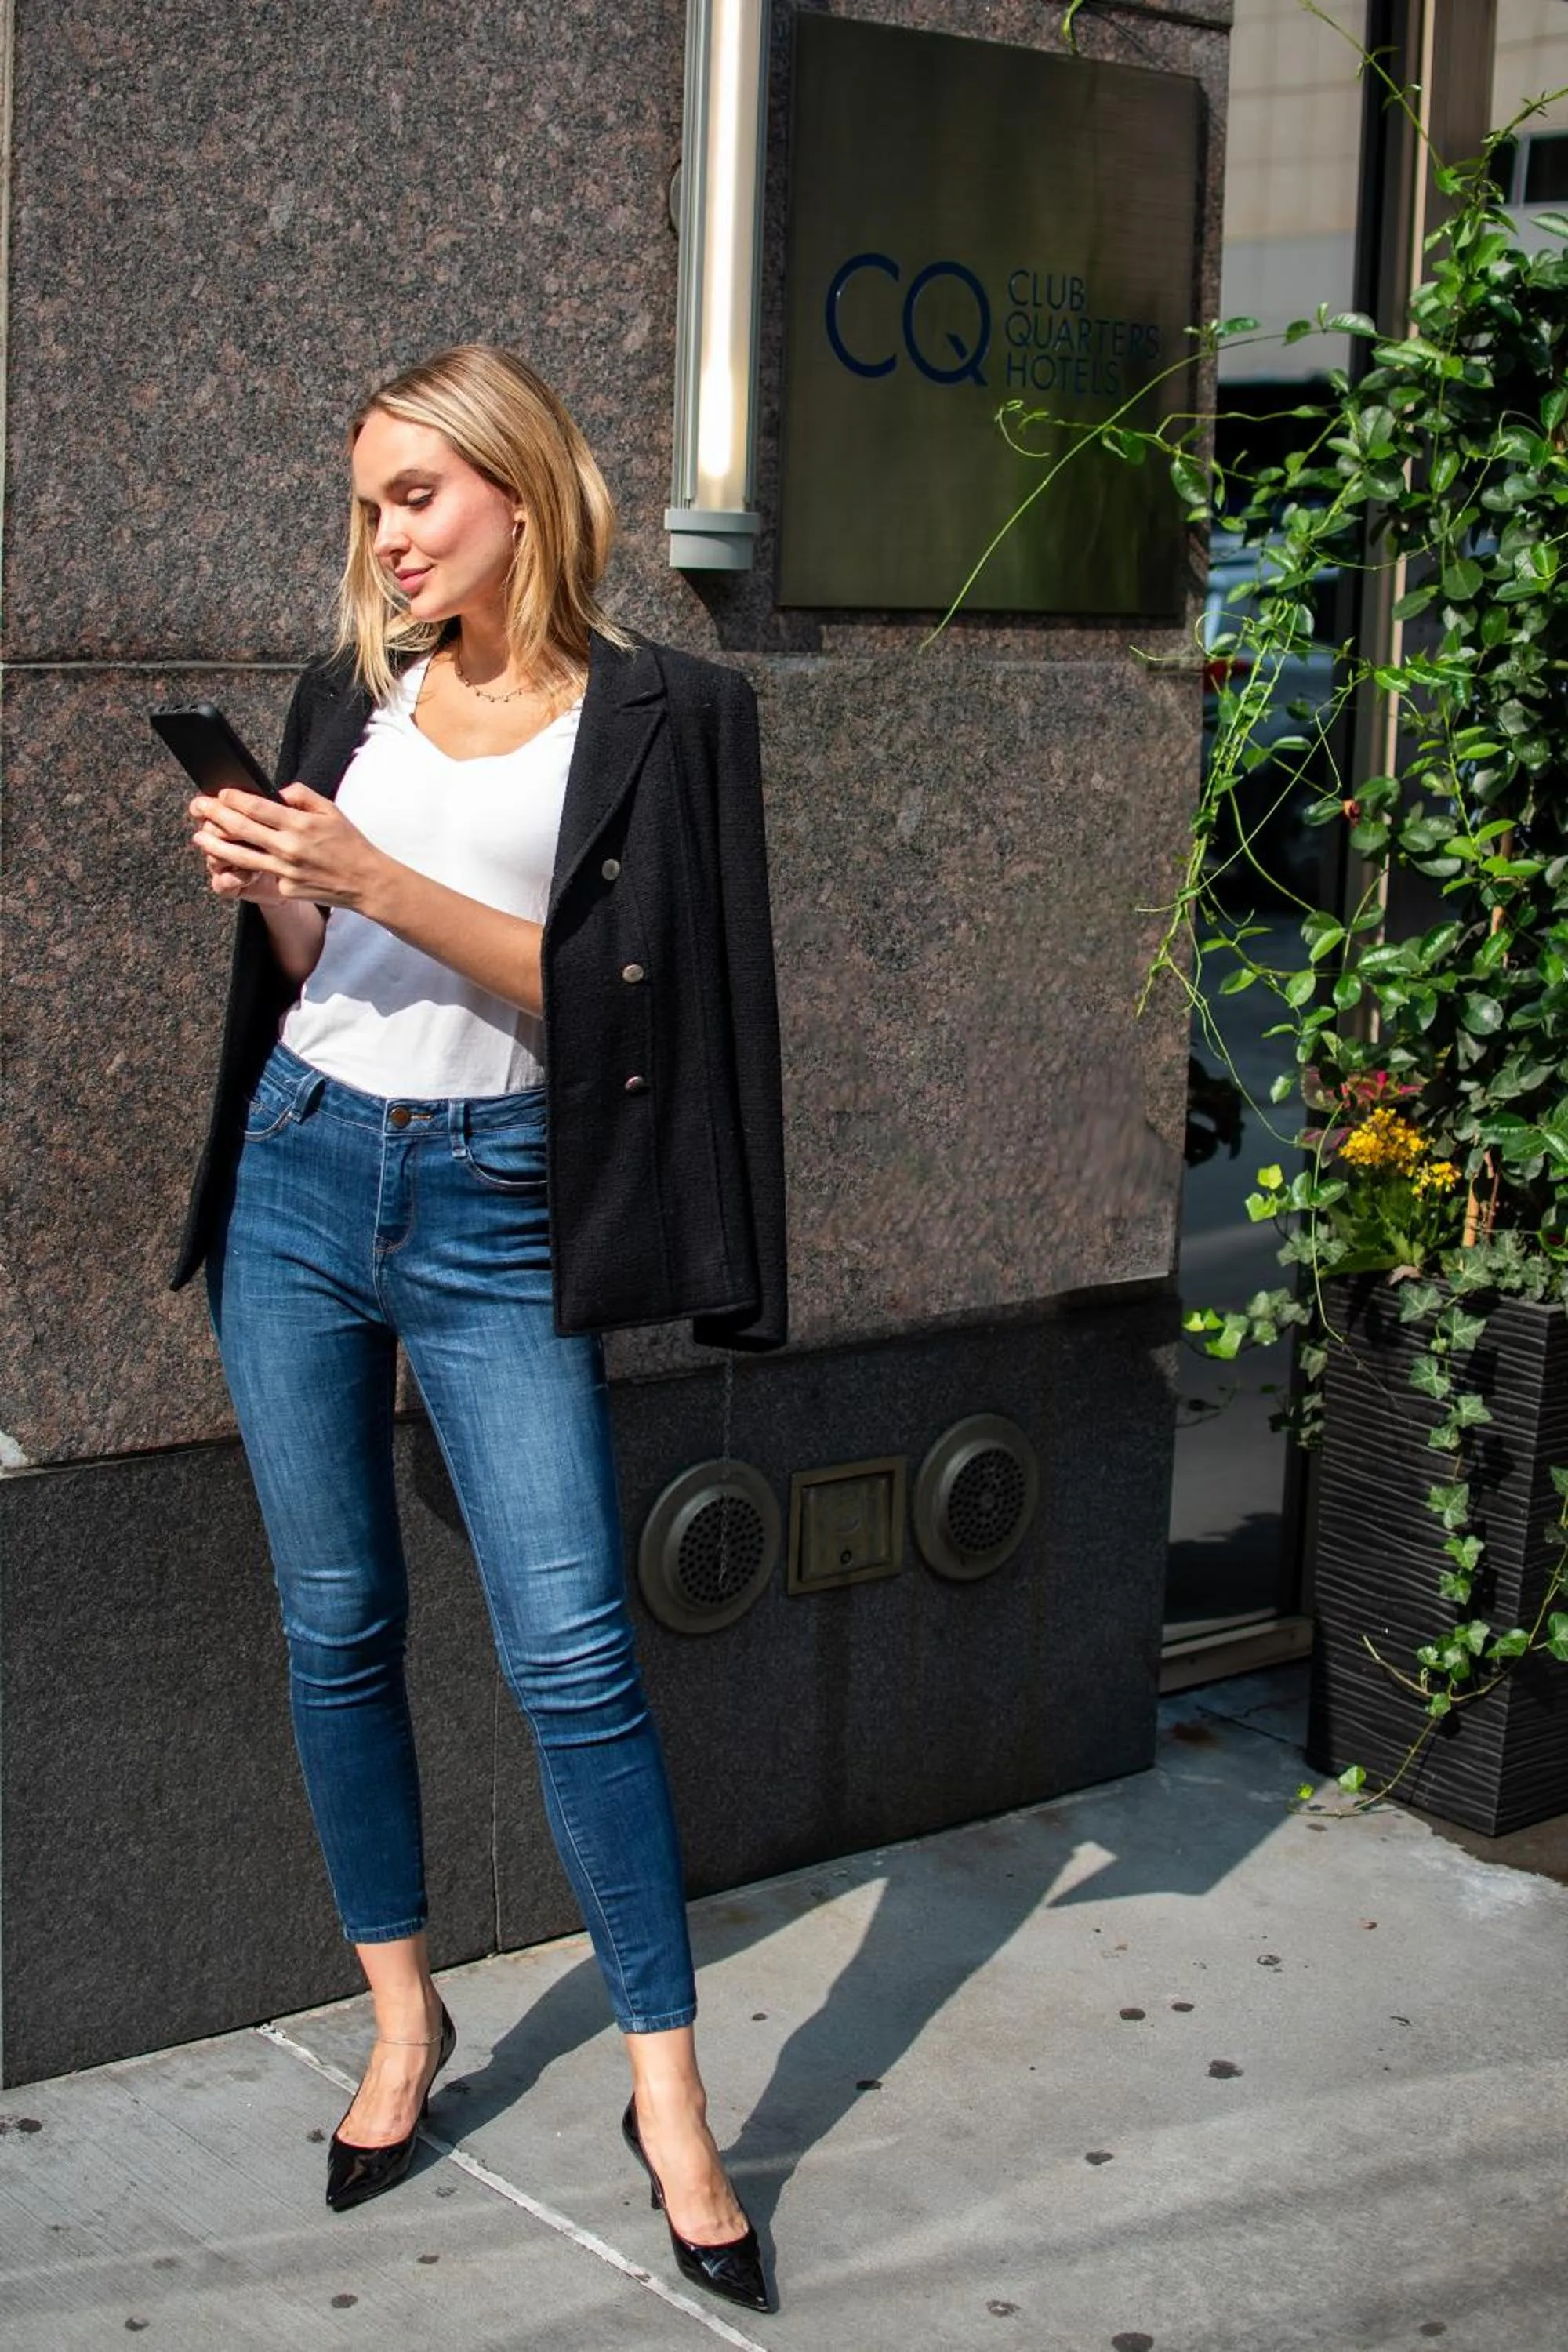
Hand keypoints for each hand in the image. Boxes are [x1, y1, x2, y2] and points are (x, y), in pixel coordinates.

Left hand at [189, 785, 388, 912]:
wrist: (366, 882)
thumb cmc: (349, 844)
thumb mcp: (330, 810)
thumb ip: (301, 796)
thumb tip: (275, 792)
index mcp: (300, 824)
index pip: (257, 807)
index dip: (234, 799)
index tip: (221, 793)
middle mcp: (289, 848)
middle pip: (241, 829)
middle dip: (215, 815)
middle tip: (197, 807)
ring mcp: (285, 871)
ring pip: (240, 856)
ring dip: (215, 844)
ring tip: (199, 836)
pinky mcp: (285, 889)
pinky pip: (262, 873)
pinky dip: (245, 865)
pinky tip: (231, 859)